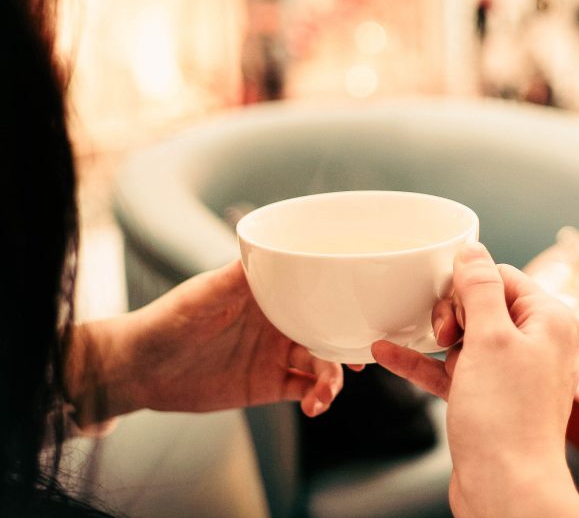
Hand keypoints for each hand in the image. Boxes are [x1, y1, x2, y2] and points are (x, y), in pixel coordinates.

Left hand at [66, 260, 348, 426]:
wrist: (139, 369)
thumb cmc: (168, 319)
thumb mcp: (204, 293)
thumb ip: (239, 274)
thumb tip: (270, 248)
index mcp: (272, 292)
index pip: (318, 289)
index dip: (345, 299)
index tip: (364, 309)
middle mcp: (281, 321)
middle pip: (329, 328)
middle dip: (349, 344)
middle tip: (364, 361)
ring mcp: (277, 353)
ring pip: (322, 363)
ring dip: (333, 378)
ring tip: (324, 395)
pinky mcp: (269, 385)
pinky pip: (304, 390)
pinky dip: (316, 399)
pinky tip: (314, 407)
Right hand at [372, 243, 578, 517]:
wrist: (507, 490)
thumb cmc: (507, 419)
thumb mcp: (490, 338)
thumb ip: (480, 289)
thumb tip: (473, 250)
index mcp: (550, 321)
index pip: (504, 277)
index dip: (469, 285)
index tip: (447, 304)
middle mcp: (537, 345)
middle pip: (484, 304)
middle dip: (451, 313)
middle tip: (441, 334)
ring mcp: (512, 375)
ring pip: (465, 338)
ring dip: (433, 337)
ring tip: (407, 336)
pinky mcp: (489, 401)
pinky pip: (453, 370)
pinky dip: (424, 363)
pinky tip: (387, 353)